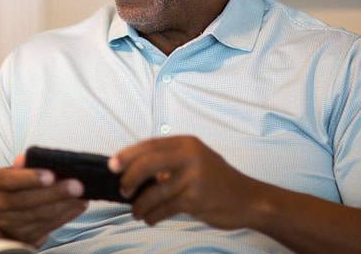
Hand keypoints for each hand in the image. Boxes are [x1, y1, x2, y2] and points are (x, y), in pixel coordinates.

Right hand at [0, 155, 88, 245]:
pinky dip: (66, 215)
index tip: (51, 175)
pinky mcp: (25, 236)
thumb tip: (25, 158)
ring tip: (82, 195)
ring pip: (40, 215)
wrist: (7, 217)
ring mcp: (9, 223)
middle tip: (77, 185)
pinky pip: (48, 226)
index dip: (31, 178)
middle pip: (28, 200)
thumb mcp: (15, 172)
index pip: (11, 180)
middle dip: (55, 193)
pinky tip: (79, 205)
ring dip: (65, 205)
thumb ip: (23, 166)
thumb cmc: (16, 187)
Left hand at [110, 136, 264, 229]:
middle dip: (129, 178)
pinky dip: (153, 215)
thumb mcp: (194, 161)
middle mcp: (189, 156)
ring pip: (154, 191)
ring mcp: (193, 177)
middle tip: (123, 190)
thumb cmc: (216, 180)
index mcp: (186, 143)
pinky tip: (150, 219)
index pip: (149, 145)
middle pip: (147, 163)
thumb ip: (169, 161)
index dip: (127, 155)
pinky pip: (165, 208)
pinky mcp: (195, 199)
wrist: (248, 199)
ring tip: (136, 212)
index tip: (112, 166)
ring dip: (140, 205)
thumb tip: (134, 170)